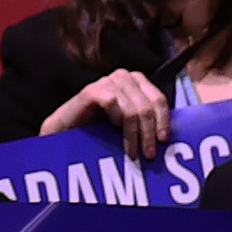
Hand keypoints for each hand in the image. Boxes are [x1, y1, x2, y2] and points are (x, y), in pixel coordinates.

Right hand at [46, 69, 170, 160]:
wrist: (64, 132)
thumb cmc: (97, 130)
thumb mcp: (127, 124)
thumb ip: (144, 122)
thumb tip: (167, 136)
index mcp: (135, 83)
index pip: (159, 98)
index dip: (164, 120)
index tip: (162, 140)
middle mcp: (123, 77)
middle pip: (148, 105)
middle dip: (149, 132)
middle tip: (147, 154)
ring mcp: (106, 82)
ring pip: (133, 108)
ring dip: (133, 134)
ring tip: (131, 152)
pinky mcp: (91, 91)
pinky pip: (113, 103)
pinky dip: (116, 119)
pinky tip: (113, 129)